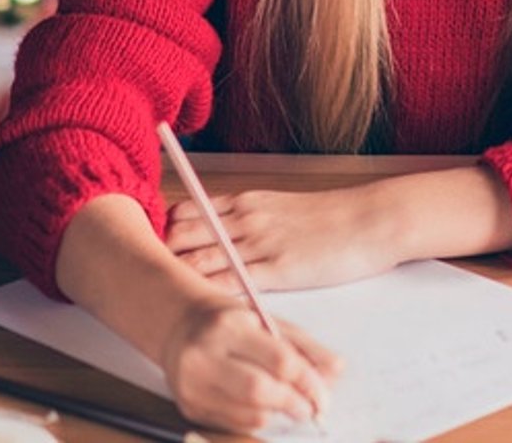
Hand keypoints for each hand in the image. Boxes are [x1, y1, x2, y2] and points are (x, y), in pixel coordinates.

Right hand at [159, 294, 340, 432]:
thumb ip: (306, 347)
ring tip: (290, 405)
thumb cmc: (233, 322)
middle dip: (294, 403)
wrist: (182, 327)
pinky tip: (264, 408)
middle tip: (311, 408)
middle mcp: (204, 355)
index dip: (309, 383)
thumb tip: (336, 371)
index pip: (279, 361)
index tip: (324, 396)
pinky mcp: (188, 406)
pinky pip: (232, 424)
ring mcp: (192, 384)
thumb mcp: (271, 321)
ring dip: (278, 414)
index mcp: (230, 326)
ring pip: (247, 413)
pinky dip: (257, 420)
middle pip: (260, 391)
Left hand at [167, 183, 401, 291]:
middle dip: (156, 257)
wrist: (374, 219)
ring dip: (173, 278)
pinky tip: (191, 309)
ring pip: (198, 258)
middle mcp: (246, 218)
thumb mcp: (286, 209)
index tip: (145, 252)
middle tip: (137, 280)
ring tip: (150, 300)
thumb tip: (225, 236)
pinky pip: (231, 283)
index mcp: (247, 201)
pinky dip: (206, 296)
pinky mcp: (279, 269)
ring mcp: (260, 243)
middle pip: (180, 234)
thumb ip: (253, 220)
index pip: (185, 212)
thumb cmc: (336, 218)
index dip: (160, 233)